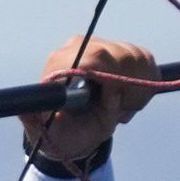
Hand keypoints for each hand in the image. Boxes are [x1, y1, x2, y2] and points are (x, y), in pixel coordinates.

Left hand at [21, 37, 155, 170]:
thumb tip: (34, 110)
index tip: (116, 104)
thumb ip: (46, 121)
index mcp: (60, 65)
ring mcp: (100, 45)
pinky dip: (145, 82)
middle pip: (123, 55)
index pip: (95, 57)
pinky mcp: (118, 48)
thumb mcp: (52, 135)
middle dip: (130, 89)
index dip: (114, 80)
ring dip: (137, 89)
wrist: (75, 128)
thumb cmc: (62, 133)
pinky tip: (127, 98)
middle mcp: (79, 47)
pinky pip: (145, 59)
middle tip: (120, 112)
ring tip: (120, 108)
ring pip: (138, 57)